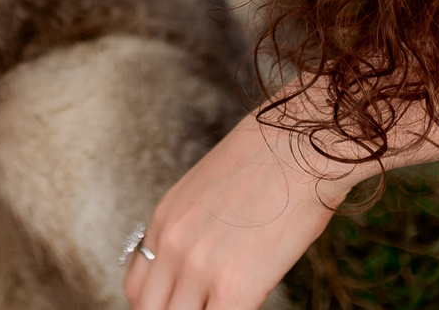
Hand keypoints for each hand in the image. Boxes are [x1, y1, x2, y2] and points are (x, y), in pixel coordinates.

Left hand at [124, 110, 350, 309]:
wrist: (302, 144)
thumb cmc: (270, 156)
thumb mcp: (209, 187)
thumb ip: (196, 227)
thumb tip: (203, 256)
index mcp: (165, 219)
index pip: (137, 287)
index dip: (158, 304)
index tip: (177, 305)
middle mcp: (173, 244)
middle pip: (150, 308)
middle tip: (201, 307)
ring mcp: (199, 268)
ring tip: (224, 305)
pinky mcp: (235, 287)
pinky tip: (247, 305)